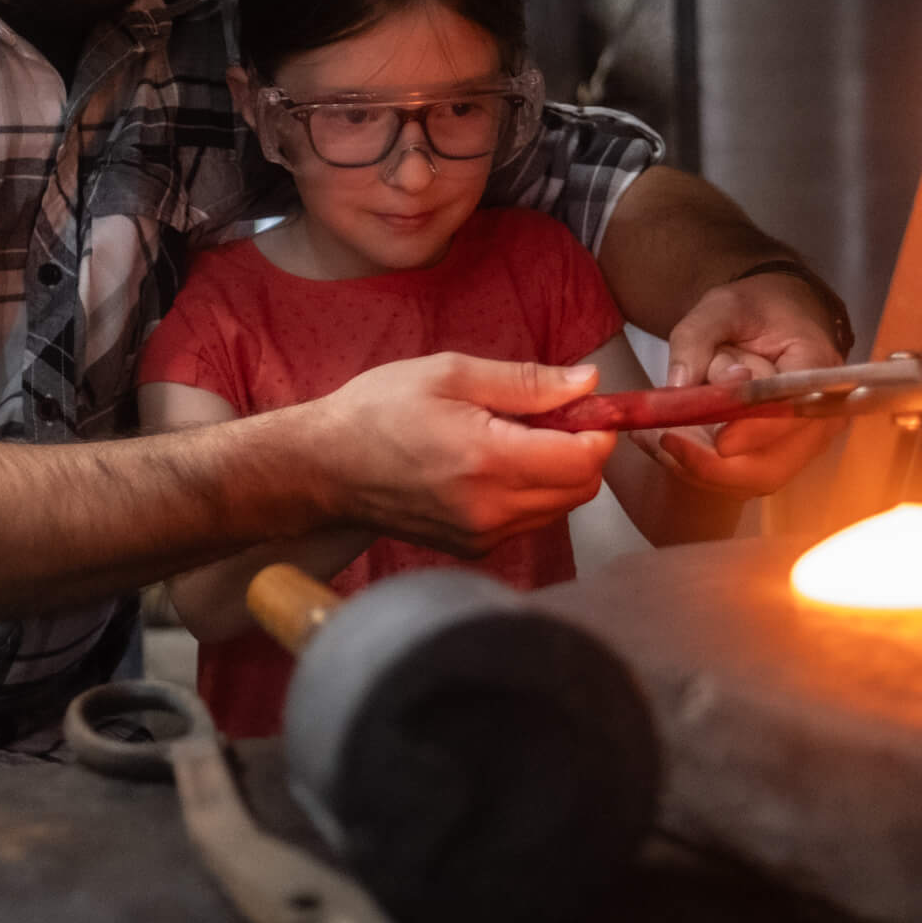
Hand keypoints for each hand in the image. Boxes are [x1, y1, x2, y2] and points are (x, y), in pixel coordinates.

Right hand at [308, 353, 616, 556]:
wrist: (323, 466)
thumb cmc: (378, 411)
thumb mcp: (450, 374)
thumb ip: (527, 382)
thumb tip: (589, 382)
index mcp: (488, 460)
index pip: (584, 459)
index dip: (598, 428)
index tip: (584, 405)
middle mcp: (491, 509)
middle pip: (581, 488)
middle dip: (581, 449)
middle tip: (548, 415)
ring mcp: (482, 536)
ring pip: (559, 507)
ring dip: (557, 471)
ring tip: (513, 437)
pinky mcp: (474, 548)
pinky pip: (529, 520)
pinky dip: (531, 491)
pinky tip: (494, 464)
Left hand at [650, 273, 849, 495]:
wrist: (776, 317)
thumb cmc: (755, 309)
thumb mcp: (720, 306)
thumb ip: (697, 339)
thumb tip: (681, 385)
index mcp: (816, 366)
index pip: (792, 413)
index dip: (754, 432)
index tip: (716, 440)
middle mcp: (820, 413)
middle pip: (773, 464)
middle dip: (713, 464)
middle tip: (661, 442)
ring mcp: (802, 441)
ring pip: (752, 479)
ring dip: (700, 468)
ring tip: (652, 440)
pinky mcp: (778, 454)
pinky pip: (741, 476)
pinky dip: (701, 467)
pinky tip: (665, 445)